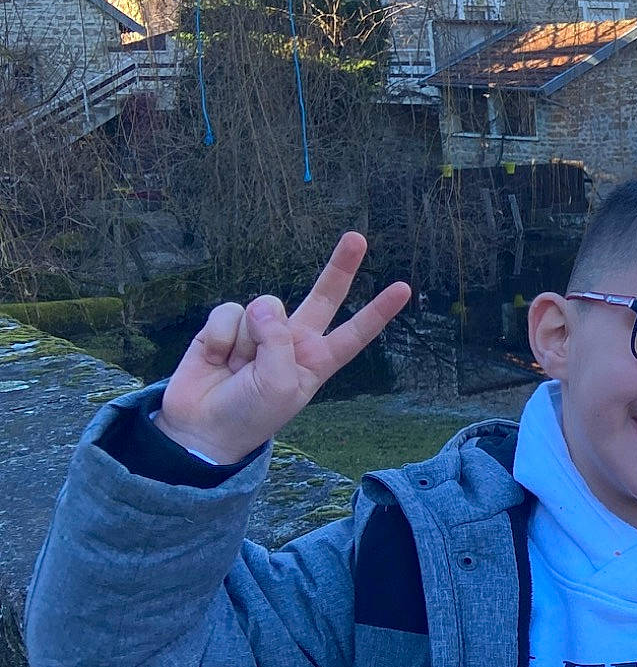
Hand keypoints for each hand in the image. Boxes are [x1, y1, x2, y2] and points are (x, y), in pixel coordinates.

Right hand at [157, 232, 411, 464]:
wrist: (200, 428)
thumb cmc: (250, 413)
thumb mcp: (279, 386)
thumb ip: (280, 343)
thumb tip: (265, 304)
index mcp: (317, 360)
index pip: (355, 332)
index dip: (378, 311)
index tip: (404, 289)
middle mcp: (293, 340)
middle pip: (323, 296)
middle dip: (340, 266)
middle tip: (358, 238)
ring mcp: (261, 330)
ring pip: (264, 307)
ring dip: (247, 338)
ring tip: (237, 367)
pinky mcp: (228, 325)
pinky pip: (229, 312)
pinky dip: (221, 336)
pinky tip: (217, 358)